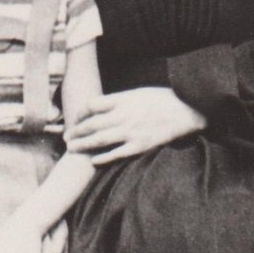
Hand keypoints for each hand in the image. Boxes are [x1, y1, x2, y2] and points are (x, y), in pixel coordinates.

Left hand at [66, 88, 205, 162]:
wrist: (187, 110)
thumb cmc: (165, 99)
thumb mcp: (140, 92)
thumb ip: (121, 100)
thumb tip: (104, 106)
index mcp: (123, 99)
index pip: (92, 105)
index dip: (80, 113)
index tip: (76, 119)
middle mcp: (123, 115)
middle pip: (91, 124)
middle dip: (76, 131)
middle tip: (66, 137)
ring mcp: (131, 131)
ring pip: (99, 139)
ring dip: (83, 144)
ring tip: (72, 148)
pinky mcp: (140, 145)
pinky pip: (117, 153)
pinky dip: (103, 157)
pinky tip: (94, 160)